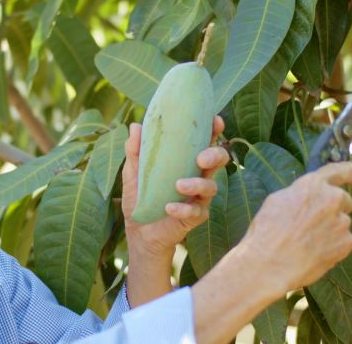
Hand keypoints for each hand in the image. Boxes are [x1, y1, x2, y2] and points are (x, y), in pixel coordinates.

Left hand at [121, 115, 228, 257]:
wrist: (138, 231)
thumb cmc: (140, 197)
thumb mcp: (133, 172)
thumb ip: (135, 151)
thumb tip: (135, 126)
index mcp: (186, 161)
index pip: (205, 141)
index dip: (214, 130)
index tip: (215, 120)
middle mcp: (198, 176)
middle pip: (219, 160)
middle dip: (215, 155)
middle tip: (201, 157)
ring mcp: (199, 197)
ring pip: (211, 186)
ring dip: (197, 184)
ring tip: (179, 185)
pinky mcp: (195, 217)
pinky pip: (196, 211)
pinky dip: (183, 209)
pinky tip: (169, 208)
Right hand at [239, 162, 351, 293]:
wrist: (270, 263)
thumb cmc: (267, 231)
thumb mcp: (278, 200)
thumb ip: (301, 193)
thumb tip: (310, 196)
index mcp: (313, 185)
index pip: (340, 170)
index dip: (348, 172)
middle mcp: (332, 199)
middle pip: (343, 199)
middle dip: (333, 208)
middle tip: (314, 222)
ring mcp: (341, 222)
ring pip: (342, 222)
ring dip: (331, 228)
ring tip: (307, 241)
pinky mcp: (346, 243)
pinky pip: (344, 240)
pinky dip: (333, 246)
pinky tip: (314, 252)